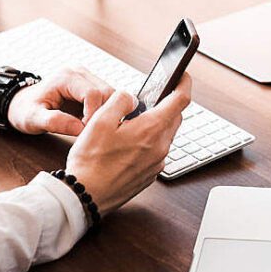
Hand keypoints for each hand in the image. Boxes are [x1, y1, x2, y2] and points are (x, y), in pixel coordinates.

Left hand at [7, 67, 113, 135]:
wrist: (22, 103)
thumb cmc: (25, 110)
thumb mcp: (32, 119)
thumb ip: (54, 122)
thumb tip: (80, 128)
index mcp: (66, 76)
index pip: (93, 93)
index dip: (93, 115)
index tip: (85, 132)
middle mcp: (79, 72)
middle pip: (107, 92)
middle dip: (103, 114)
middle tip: (91, 132)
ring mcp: (87, 77)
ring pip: (112, 95)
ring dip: (106, 113)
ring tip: (91, 128)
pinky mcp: (92, 85)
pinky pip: (108, 99)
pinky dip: (105, 112)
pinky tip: (93, 123)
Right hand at [66, 75, 191, 214]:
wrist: (87, 196)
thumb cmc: (90, 162)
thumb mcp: (99, 120)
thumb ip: (120, 101)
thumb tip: (132, 97)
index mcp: (151, 129)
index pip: (180, 100)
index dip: (183, 83)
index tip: (182, 75)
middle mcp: (160, 147)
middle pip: (174, 117)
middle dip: (167, 104)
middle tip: (150, 99)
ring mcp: (157, 163)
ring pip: (165, 135)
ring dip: (156, 125)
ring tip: (131, 124)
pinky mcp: (150, 174)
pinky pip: (157, 151)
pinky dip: (149, 142)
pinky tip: (128, 145)